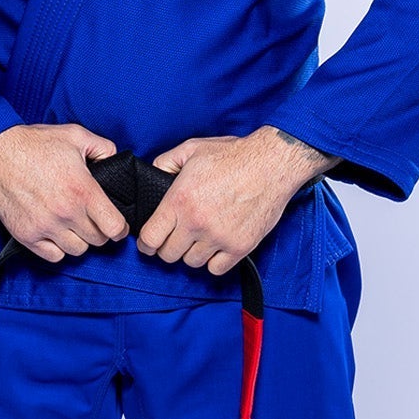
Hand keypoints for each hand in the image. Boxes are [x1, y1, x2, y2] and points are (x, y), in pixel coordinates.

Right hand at [0, 123, 129, 261]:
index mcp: (83, 190)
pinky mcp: (26, 235)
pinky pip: (53, 256)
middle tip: (92, 219)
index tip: (116, 224)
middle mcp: (66, 212)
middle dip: (100, 231)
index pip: (114, 228)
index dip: (120, 228)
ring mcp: (45, 226)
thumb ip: (103, 148)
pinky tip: (56, 232)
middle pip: (98, 241)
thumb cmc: (33, 144)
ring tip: (73, 225)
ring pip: (77, 251)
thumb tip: (115, 161)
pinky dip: (58, 248)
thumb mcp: (76, 135)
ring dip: (79, 240)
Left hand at [137, 127, 338, 275]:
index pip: (150, 238)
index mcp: (180, 200)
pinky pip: (216, 269)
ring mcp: (219, 238)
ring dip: (192, 253)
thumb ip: (165, 163)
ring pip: (192, 263)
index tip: (149, 245)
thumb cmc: (234, 155)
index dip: (145, 244)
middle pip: (168, 255)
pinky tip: (216, 246)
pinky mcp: (240, 247)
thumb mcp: (191, 148)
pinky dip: (213, 261)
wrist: (272, 163)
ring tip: (199, 238)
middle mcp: (197, 222)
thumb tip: (152, 177)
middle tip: (176, 238)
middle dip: (168, 248)